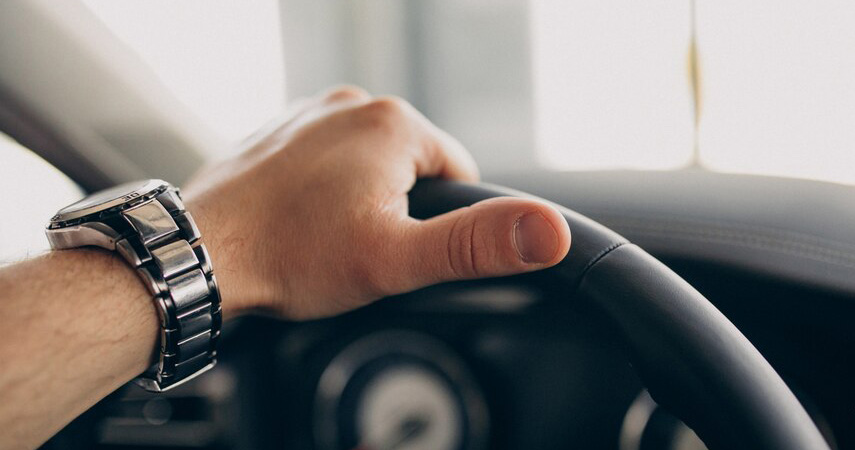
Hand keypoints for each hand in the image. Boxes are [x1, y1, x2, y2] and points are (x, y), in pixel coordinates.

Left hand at [184, 86, 570, 319]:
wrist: (201, 255)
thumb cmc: (291, 255)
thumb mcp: (398, 259)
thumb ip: (478, 244)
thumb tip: (549, 232)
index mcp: (395, 123)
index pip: (459, 175)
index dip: (441, 224)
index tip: (403, 250)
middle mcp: (354, 104)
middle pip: (413, 169)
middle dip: (399, 211)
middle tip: (360, 249)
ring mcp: (311, 115)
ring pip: (370, 166)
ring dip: (361, 201)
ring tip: (326, 238)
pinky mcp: (281, 132)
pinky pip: (328, 162)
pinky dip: (325, 191)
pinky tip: (301, 222)